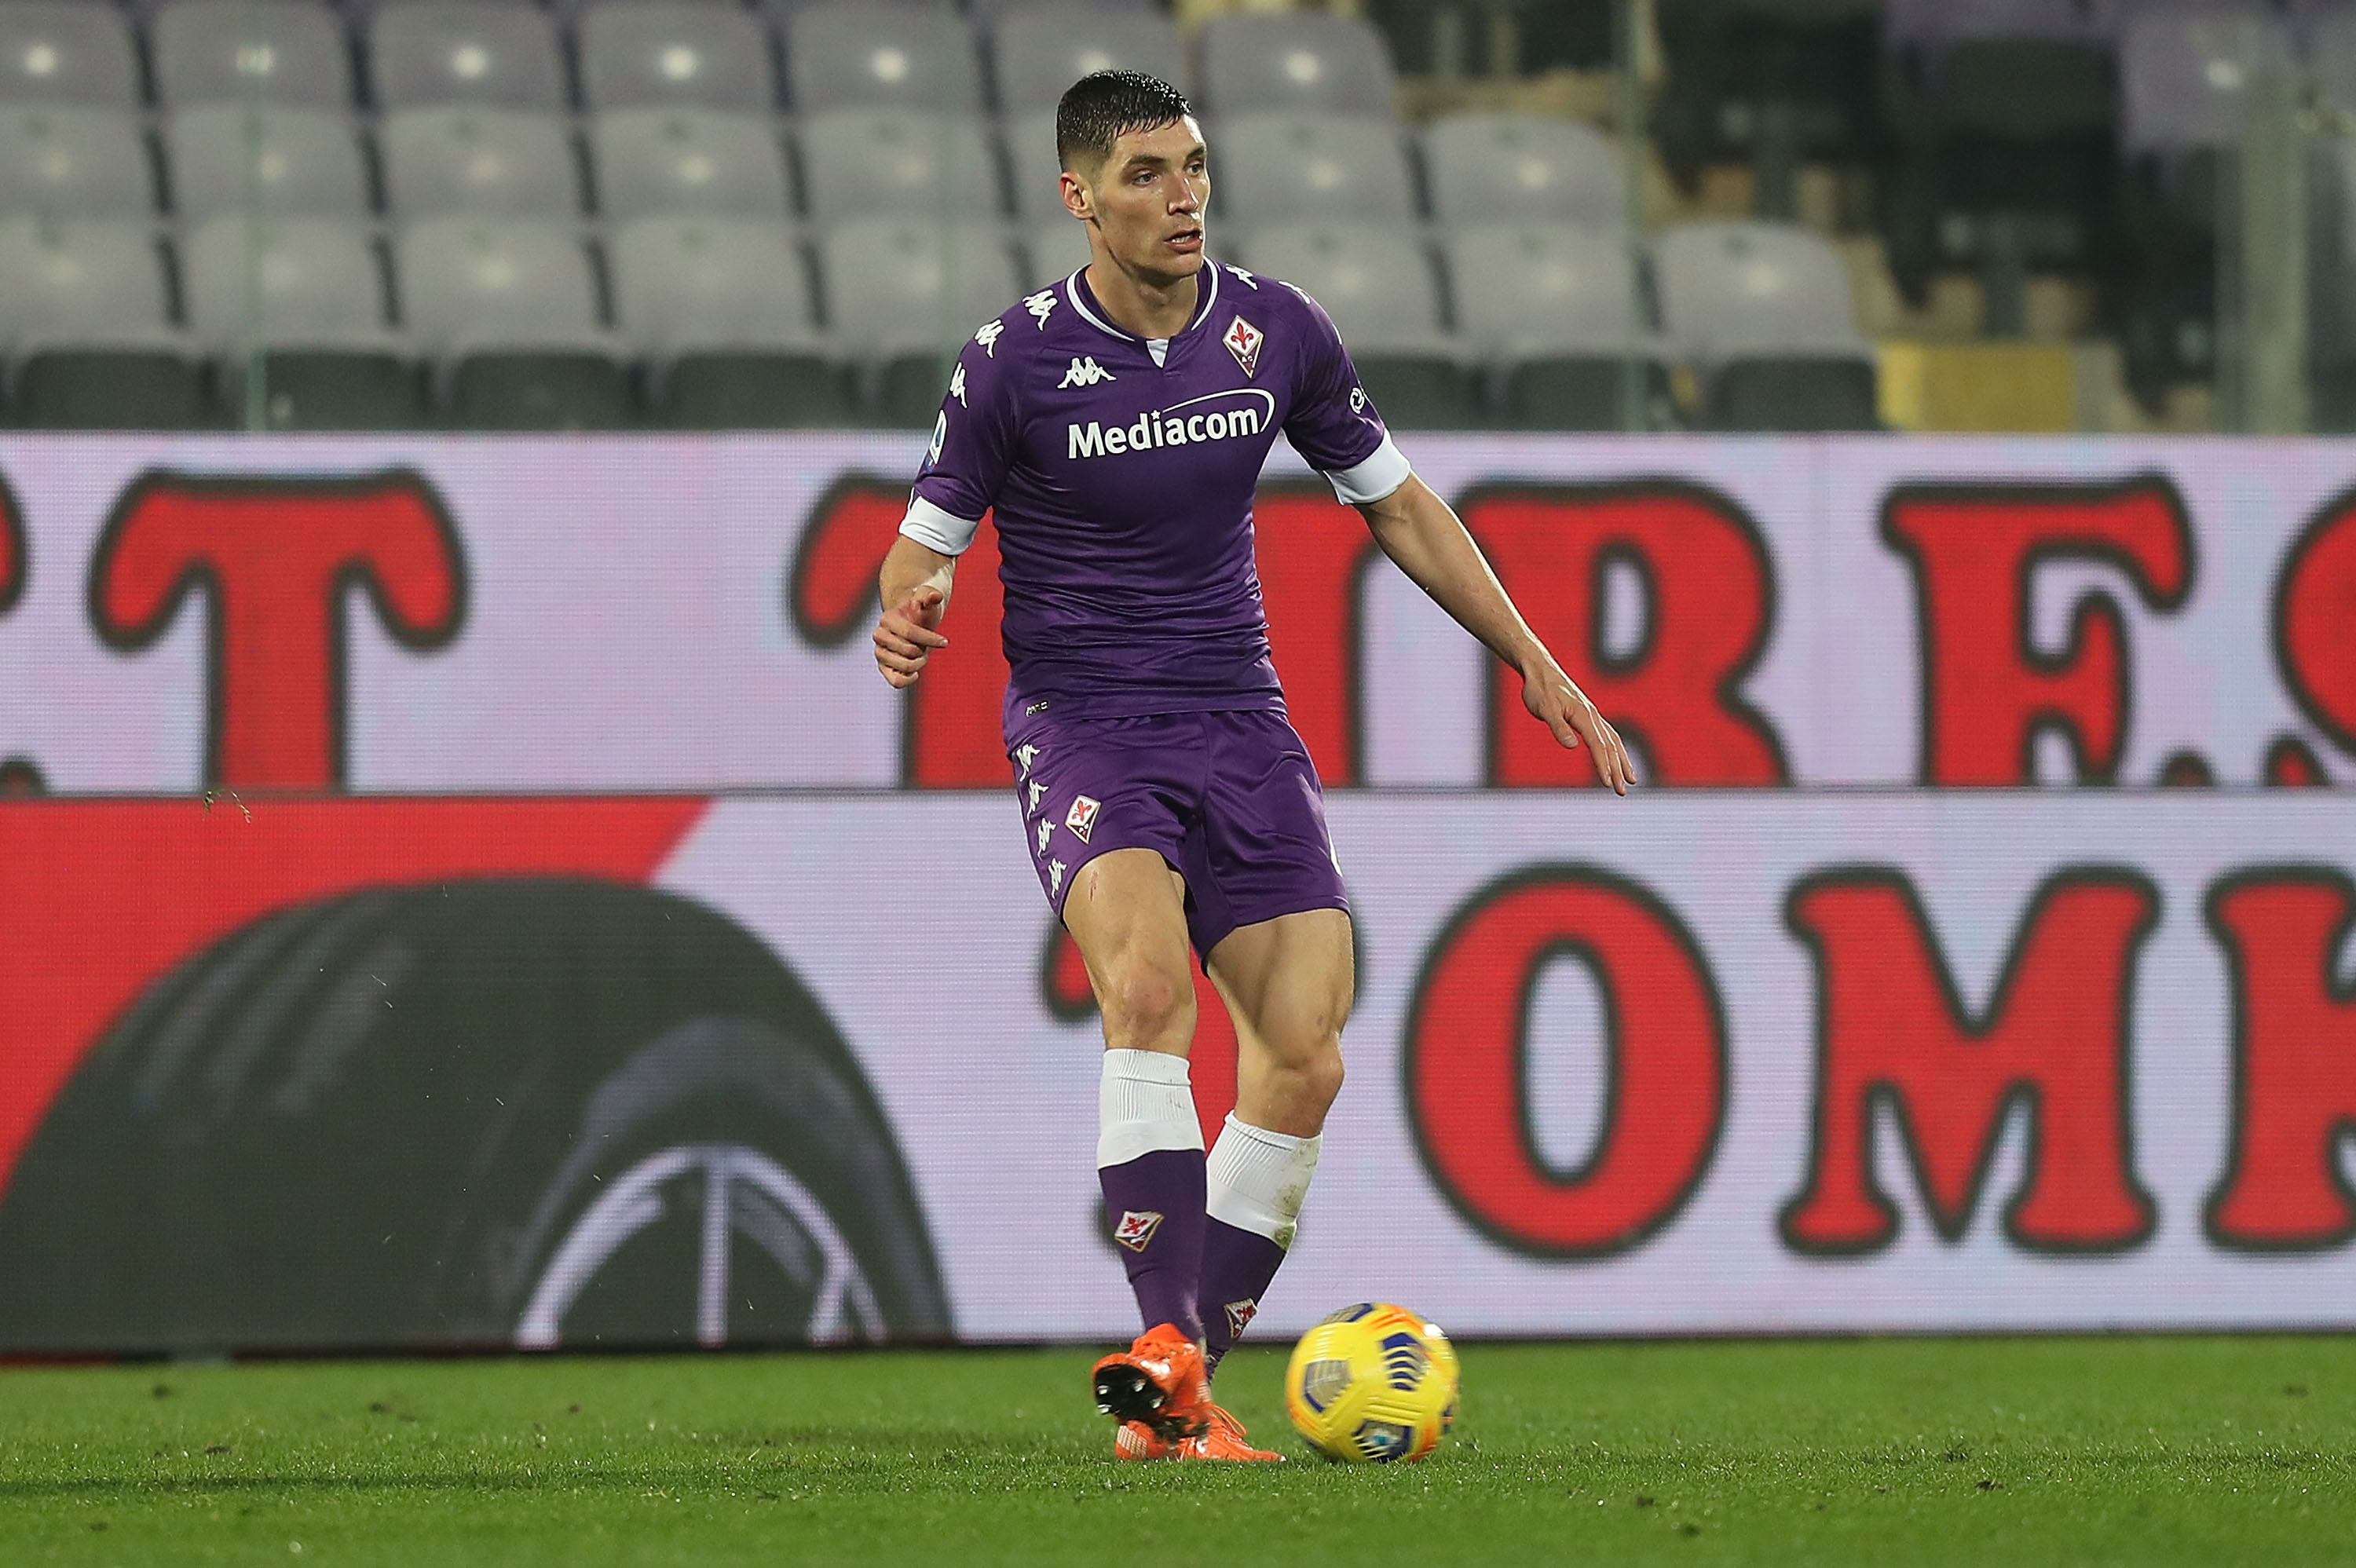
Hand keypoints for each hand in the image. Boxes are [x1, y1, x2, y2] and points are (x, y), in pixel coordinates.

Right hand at [873, 586, 948, 688]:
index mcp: (887, 618)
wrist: (913, 623)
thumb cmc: (922, 611)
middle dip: (924, 650)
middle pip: (909, 651)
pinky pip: (896, 682)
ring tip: (921, 655)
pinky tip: (915, 671)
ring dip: (919, 663)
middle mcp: (879, 636)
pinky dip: (909, 679)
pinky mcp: (883, 667)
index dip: (929, 639)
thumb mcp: (927, 599)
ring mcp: (880, 652)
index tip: (945, 642)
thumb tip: (934, 596)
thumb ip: (930, 595)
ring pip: (904, 667)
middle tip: (926, 645)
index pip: (909, 632)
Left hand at [1523, 663, 1633, 794]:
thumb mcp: (1544, 709)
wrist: (1540, 671)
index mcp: (1584, 715)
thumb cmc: (1540, 689)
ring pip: (1614, 741)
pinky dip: (1616, 750)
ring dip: (1622, 762)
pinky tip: (1617, 759)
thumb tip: (1572, 746)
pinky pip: (1608, 735)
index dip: (1603, 765)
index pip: (1598, 745)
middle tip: (1622, 792)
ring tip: (1631, 780)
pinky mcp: (1588, 716)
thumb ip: (1558, 727)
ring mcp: (1592, 715)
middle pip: (1611, 747)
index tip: (1608, 783)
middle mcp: (1593, 715)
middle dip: (1618, 770)